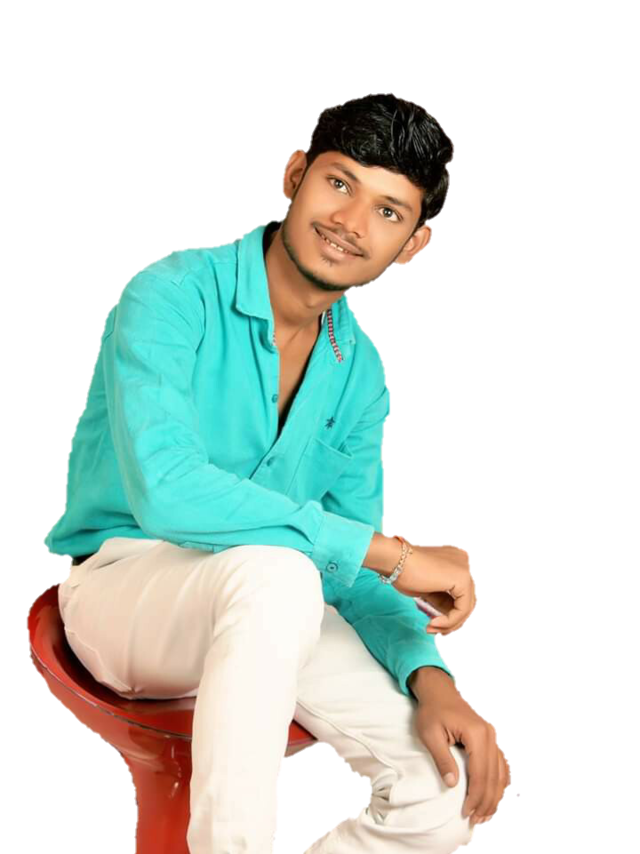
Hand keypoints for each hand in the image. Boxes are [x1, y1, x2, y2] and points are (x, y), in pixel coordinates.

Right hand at [391, 537, 476, 636]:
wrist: (394, 559)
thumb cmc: (404, 570)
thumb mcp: (429, 589)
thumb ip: (444, 600)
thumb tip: (452, 619)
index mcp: (458, 559)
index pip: (464, 594)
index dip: (453, 614)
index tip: (437, 626)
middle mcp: (466, 560)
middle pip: (469, 601)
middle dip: (453, 622)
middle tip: (437, 633)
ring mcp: (467, 568)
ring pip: (467, 608)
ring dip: (450, 624)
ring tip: (432, 630)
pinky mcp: (463, 578)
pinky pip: (463, 609)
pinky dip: (449, 621)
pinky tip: (433, 623)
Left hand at [415, 686, 511, 825]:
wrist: (439, 690)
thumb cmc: (432, 711)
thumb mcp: (430, 734)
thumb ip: (442, 759)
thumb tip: (452, 785)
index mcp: (477, 733)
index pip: (481, 774)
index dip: (475, 797)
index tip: (466, 814)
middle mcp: (491, 734)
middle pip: (494, 776)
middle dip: (487, 802)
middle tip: (477, 822)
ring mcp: (494, 735)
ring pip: (502, 772)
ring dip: (496, 796)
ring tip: (487, 816)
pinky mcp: (492, 737)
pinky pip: (502, 763)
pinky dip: (502, 782)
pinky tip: (497, 796)